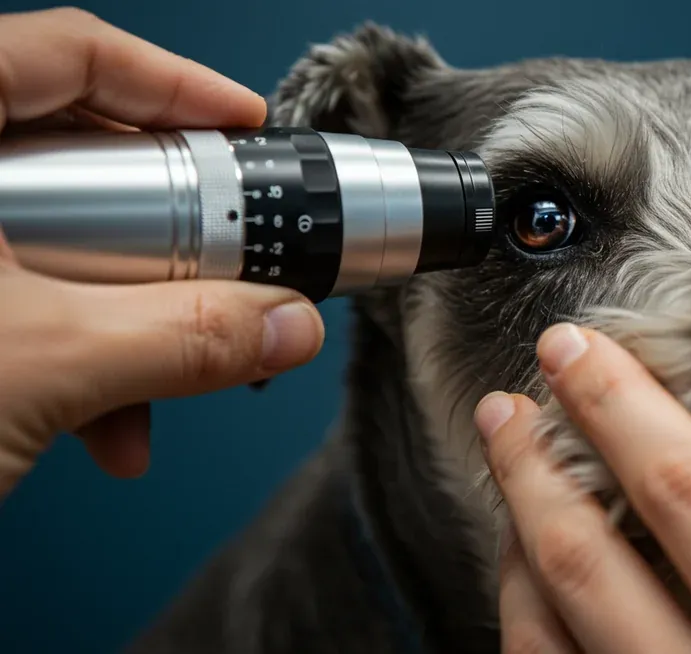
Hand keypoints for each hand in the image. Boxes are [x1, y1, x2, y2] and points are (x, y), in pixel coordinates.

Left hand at [0, 8, 324, 498]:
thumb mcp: (44, 365)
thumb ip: (186, 335)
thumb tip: (287, 321)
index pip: (63, 54)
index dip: (171, 84)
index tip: (243, 130)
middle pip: (69, 156)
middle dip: (161, 233)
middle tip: (222, 265)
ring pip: (52, 239)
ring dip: (126, 316)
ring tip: (159, 386)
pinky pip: (20, 298)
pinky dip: (78, 356)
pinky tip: (104, 423)